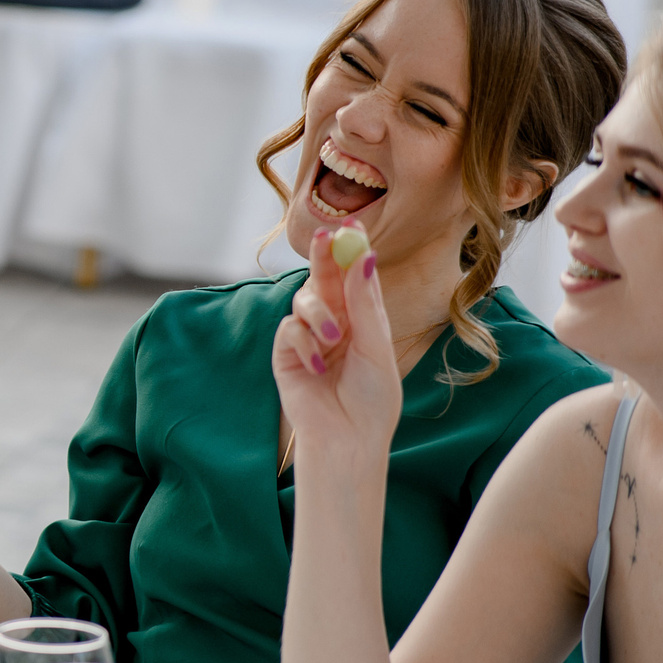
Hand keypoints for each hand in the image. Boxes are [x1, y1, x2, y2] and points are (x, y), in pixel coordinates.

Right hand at [272, 220, 400, 470]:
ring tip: (333, 342)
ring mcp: (309, 337)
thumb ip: (365, 303)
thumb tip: (365, 257)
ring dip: (319, 315)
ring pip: (304, 300)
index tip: (352, 223)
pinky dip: (303, 343)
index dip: (353, 249)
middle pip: (326, 278)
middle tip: (326, 235)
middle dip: (324, 258)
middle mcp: (336, 322)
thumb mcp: (376, 346)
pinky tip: (317, 366)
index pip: (357, 275)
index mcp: (364, 319)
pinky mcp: (287, 354)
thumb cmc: (372, 399)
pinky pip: (288, 330)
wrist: (347, 439)